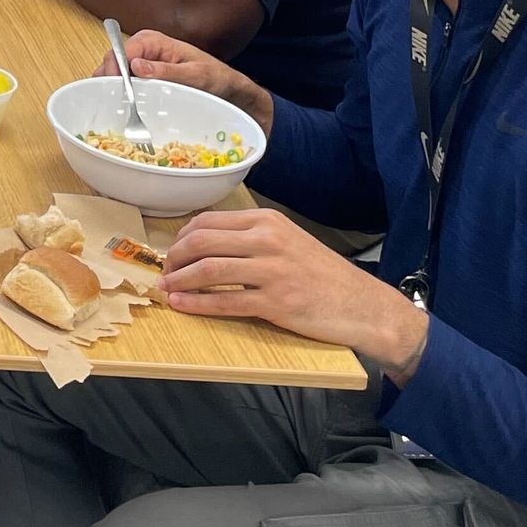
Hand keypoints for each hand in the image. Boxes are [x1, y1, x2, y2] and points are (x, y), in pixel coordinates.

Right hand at [100, 29, 272, 131]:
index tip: (116, 91)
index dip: (114, 71)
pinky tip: (123, 109)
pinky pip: (122, 84)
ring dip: (112, 90)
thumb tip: (137, 66)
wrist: (226, 88)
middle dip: (110, 82)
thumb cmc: (214, 77)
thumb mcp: (195, 74)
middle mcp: (142, 48)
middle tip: (116, 106)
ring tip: (118, 110)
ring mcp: (139, 63)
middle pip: (112, 62)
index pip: (121, 51)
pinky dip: (119, 95)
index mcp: (152, 40)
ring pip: (114, 74)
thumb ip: (167, 70)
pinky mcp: (140, 78)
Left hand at [159, 209, 428, 377]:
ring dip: (180, 281)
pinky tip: (182, 306)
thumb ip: (252, 238)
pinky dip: (197, 304)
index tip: (171, 252)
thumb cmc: (323, 274)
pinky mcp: (276, 302)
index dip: (181, 237)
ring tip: (167, 289)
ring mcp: (271, 270)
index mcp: (267, 221)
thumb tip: (206, 245)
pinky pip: (225, 302)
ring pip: (208, 270)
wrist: (362, 304)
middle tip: (164, 272)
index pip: (208, 221)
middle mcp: (267, 239)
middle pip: (202, 241)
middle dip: (174, 258)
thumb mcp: (288, 241)